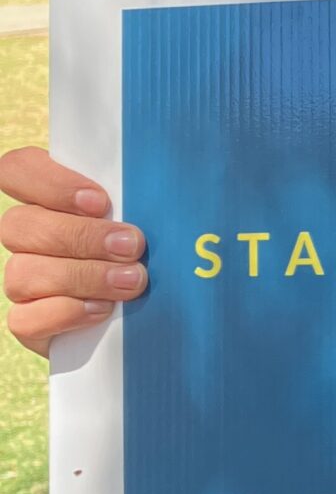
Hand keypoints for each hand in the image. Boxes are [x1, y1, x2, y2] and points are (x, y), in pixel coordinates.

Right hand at [0, 147, 147, 355]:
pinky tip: (101, 310)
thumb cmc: (150, 254)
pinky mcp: (28, 323)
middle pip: (19, 225)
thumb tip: (160, 186)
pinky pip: (25, 319)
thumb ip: (138, 201)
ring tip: (131, 281)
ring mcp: (22, 281)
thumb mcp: (147, 221)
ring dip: (82, 276)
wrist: (156, 315)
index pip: (17, 170)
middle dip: (80, 236)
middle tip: (131, 245)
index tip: (99, 201)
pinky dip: (65, 313)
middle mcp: (26, 238)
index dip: (50, 183)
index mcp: (47, 200)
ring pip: (22, 272)